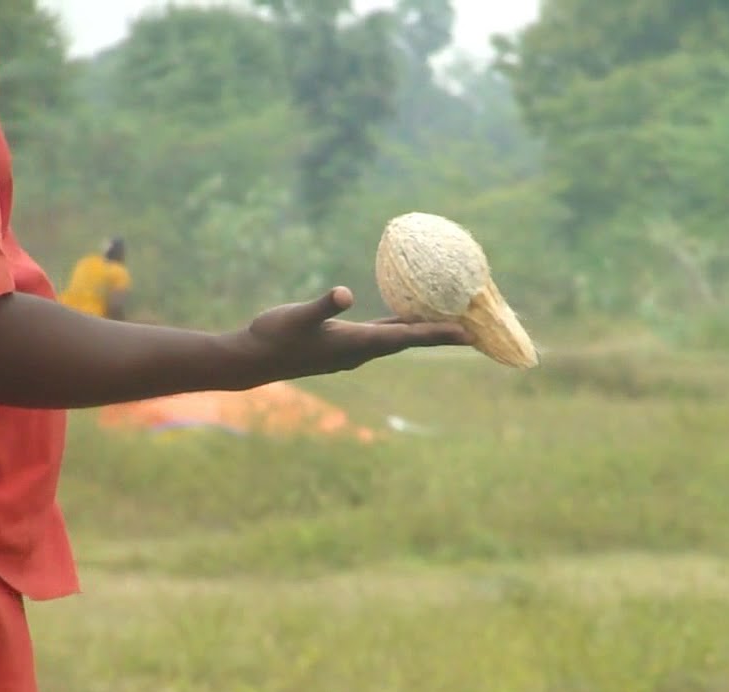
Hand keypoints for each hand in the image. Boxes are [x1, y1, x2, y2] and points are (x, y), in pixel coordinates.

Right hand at [237, 286, 471, 381]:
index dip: (440, 334)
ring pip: (399, 338)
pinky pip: (383, 333)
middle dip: (443, 334)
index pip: (408, 337)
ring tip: (451, 320)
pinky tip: (408, 314)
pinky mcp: (343, 345)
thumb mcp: (297, 316)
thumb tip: (344, 293)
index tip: (470, 333)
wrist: (253, 360)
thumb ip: (322, 305)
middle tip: (475, 327)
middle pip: (412, 341)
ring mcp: (353, 350)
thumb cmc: (273, 336)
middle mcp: (361, 350)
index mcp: (358, 343)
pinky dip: (402, 325)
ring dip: (425, 331)